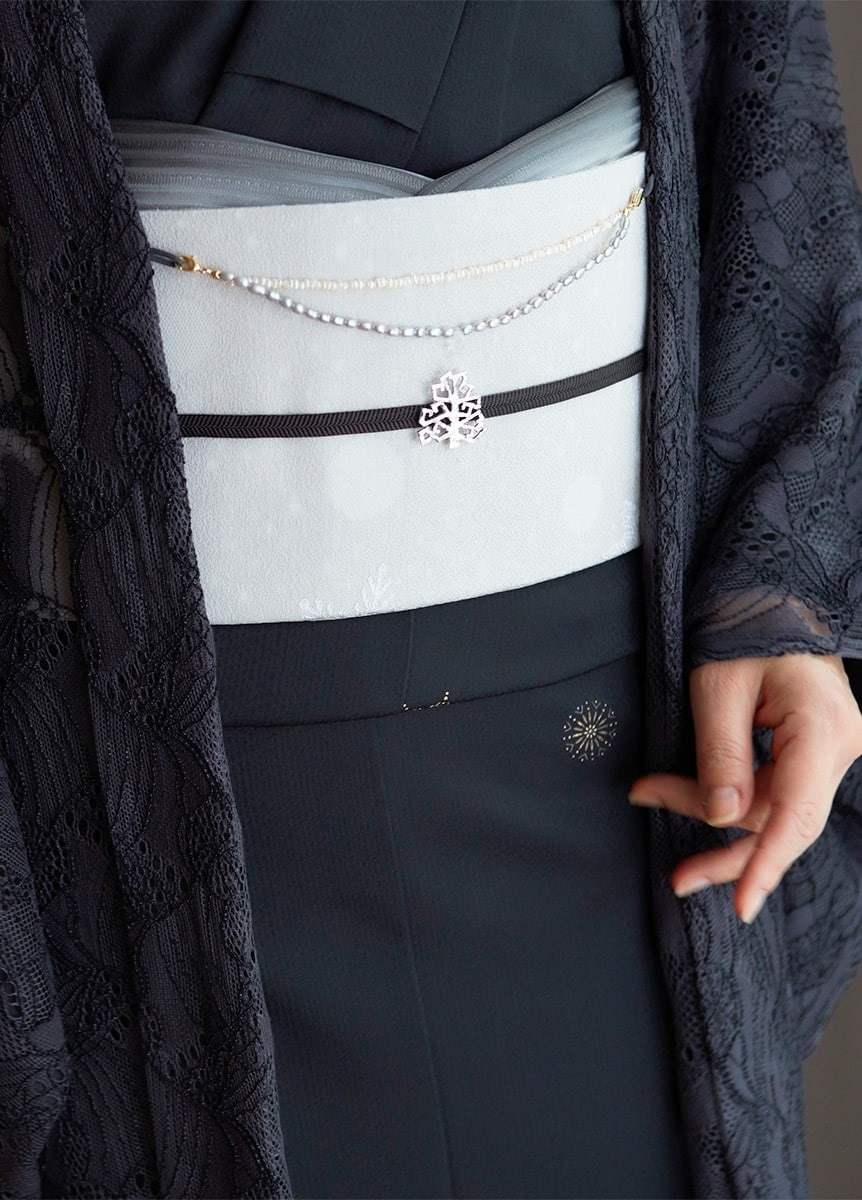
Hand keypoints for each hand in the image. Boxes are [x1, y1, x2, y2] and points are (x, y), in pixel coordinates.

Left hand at [628, 653, 861, 923]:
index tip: (742, 905)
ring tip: (654, 800)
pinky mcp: (812, 749)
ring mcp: (830, 748)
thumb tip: (721, 818)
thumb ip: (720, 755)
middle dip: (724, 845)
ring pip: (774, 808)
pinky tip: (686, 796)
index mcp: (823, 726)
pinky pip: (774, 788)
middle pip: (782, 819)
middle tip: (676, 877)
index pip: (797, 813)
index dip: (767, 865)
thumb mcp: (717, 687)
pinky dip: (730, 796)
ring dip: (714, 813)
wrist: (767, 594)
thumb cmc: (742, 626)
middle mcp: (840, 743)